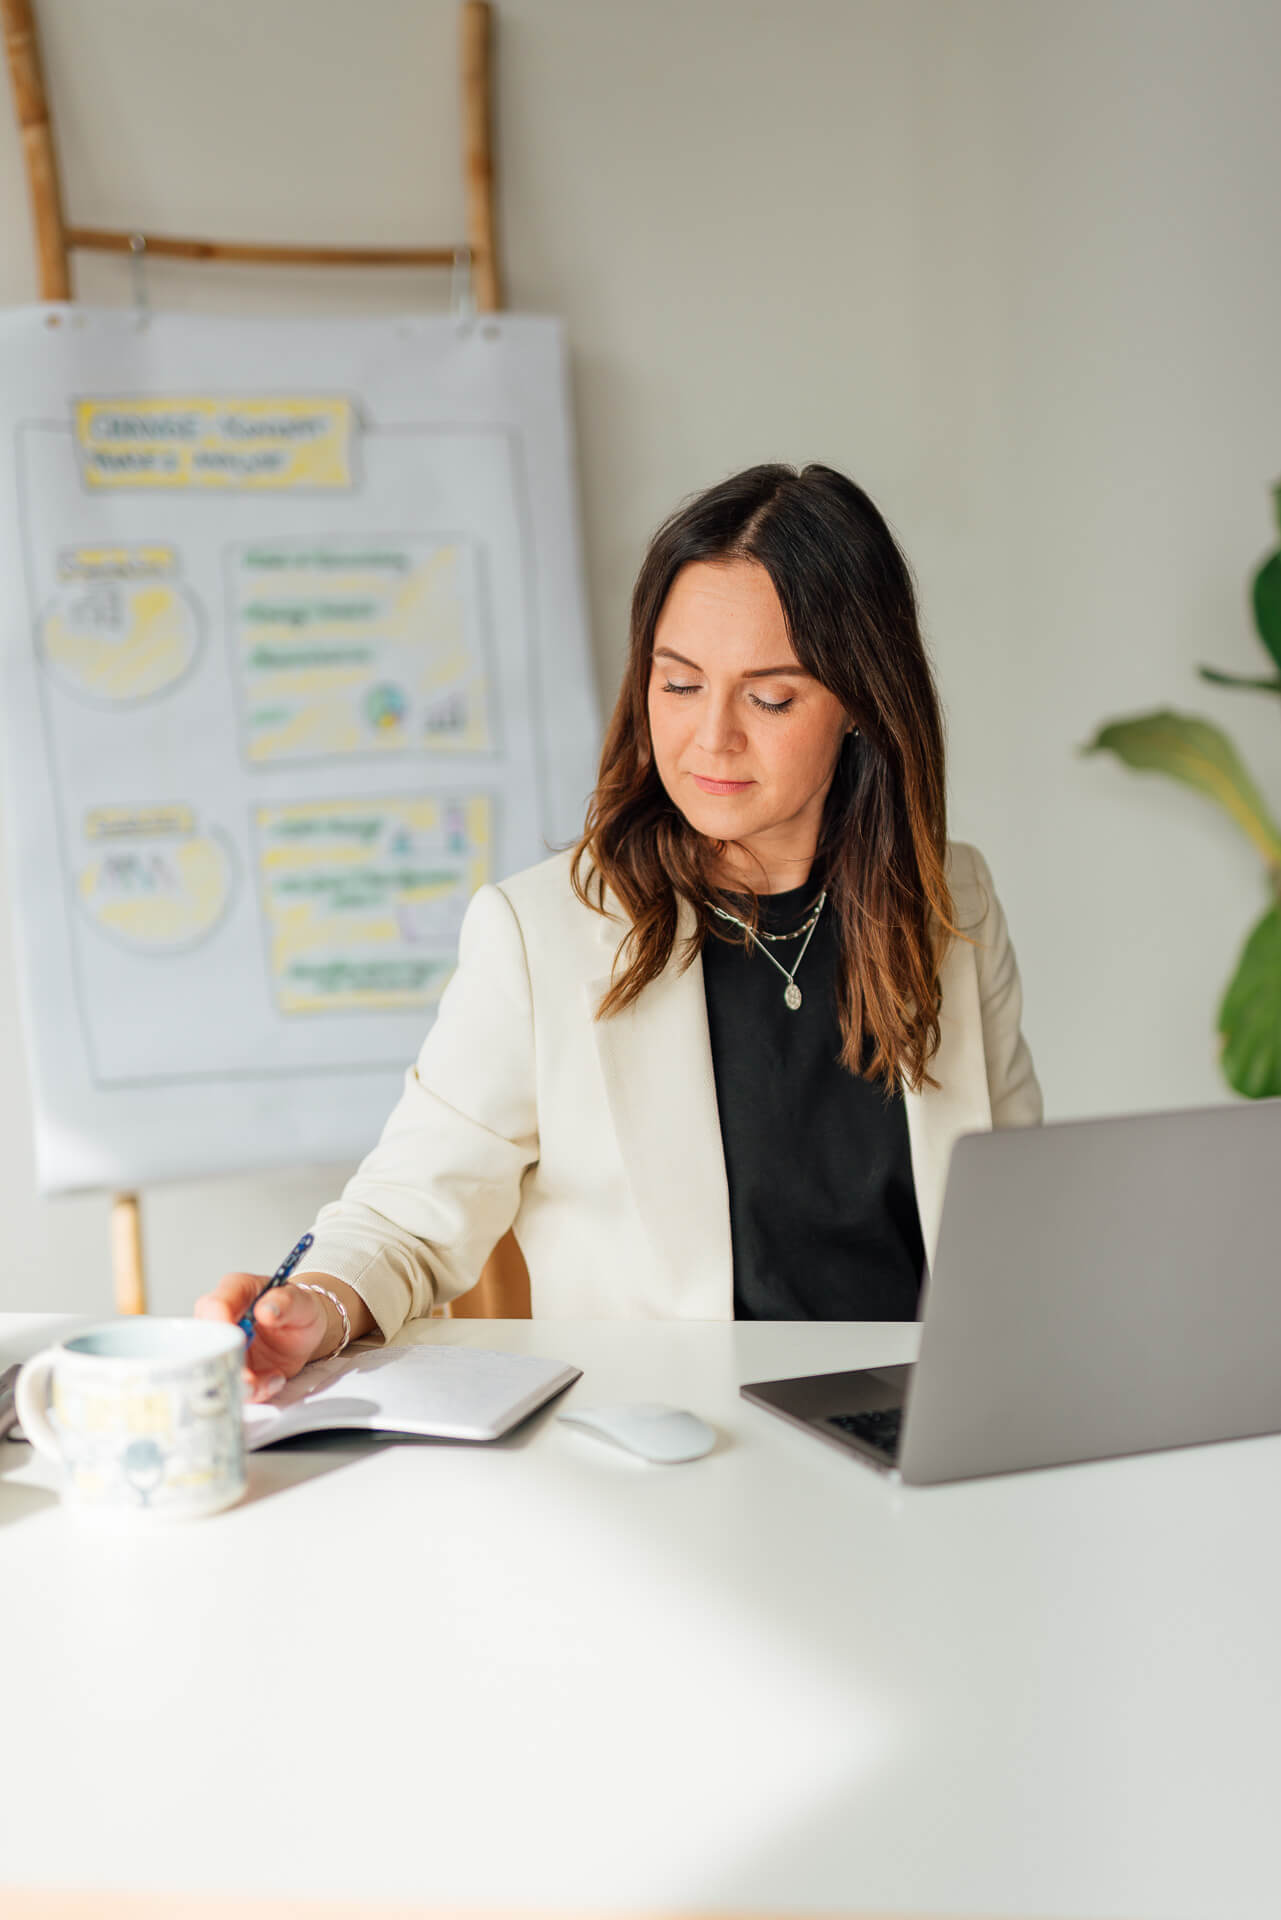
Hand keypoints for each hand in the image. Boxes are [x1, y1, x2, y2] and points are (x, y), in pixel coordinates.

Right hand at [194, 1272, 332, 1403]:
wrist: (302, 1333)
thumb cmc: (298, 1310)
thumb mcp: (302, 1302)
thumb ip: (287, 1302)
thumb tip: (266, 1310)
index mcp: (235, 1291)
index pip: (214, 1305)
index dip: (221, 1324)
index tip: (239, 1342)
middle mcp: (220, 1318)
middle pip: (206, 1342)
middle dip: (226, 1363)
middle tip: (251, 1377)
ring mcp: (220, 1346)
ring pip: (215, 1369)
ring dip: (241, 1383)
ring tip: (271, 1379)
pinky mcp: (227, 1370)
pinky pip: (230, 1387)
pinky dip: (252, 1391)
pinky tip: (273, 1380)